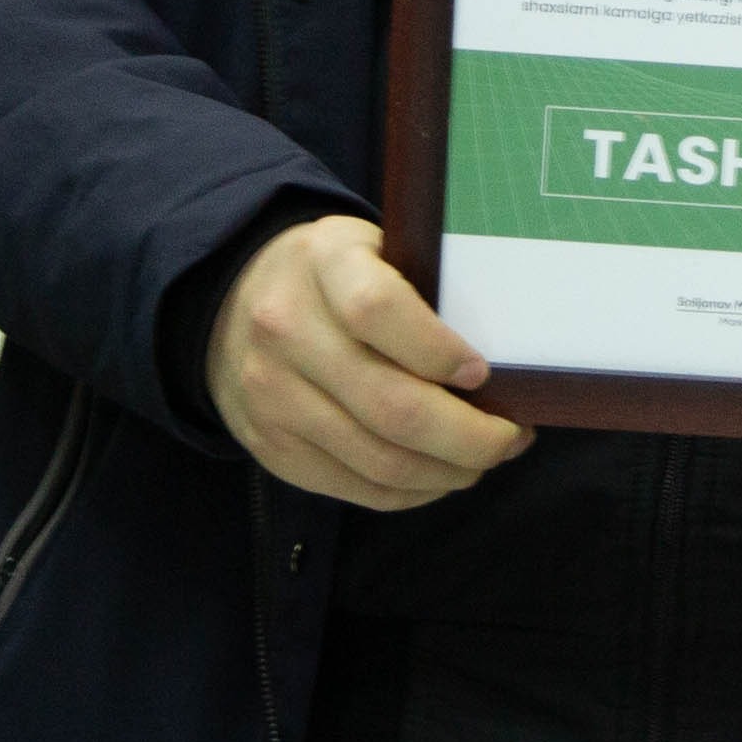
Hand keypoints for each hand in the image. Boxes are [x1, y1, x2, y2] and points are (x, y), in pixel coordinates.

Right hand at [204, 214, 530, 509]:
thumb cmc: (334, 278)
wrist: (232, 304)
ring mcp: (272, 395)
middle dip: (470, 438)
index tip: (483, 373)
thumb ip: (424, 291)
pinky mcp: (270, 446)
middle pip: (391, 406)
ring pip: (379, 460)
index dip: (440, 352)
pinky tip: (438, 475)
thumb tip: (505, 364)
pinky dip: (411, 492)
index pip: (379, 311)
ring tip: (481, 460)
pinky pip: (354, 487)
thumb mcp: (374, 249)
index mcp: (324, 262)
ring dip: (447, 472)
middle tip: (509, 439)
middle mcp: (286, 329)